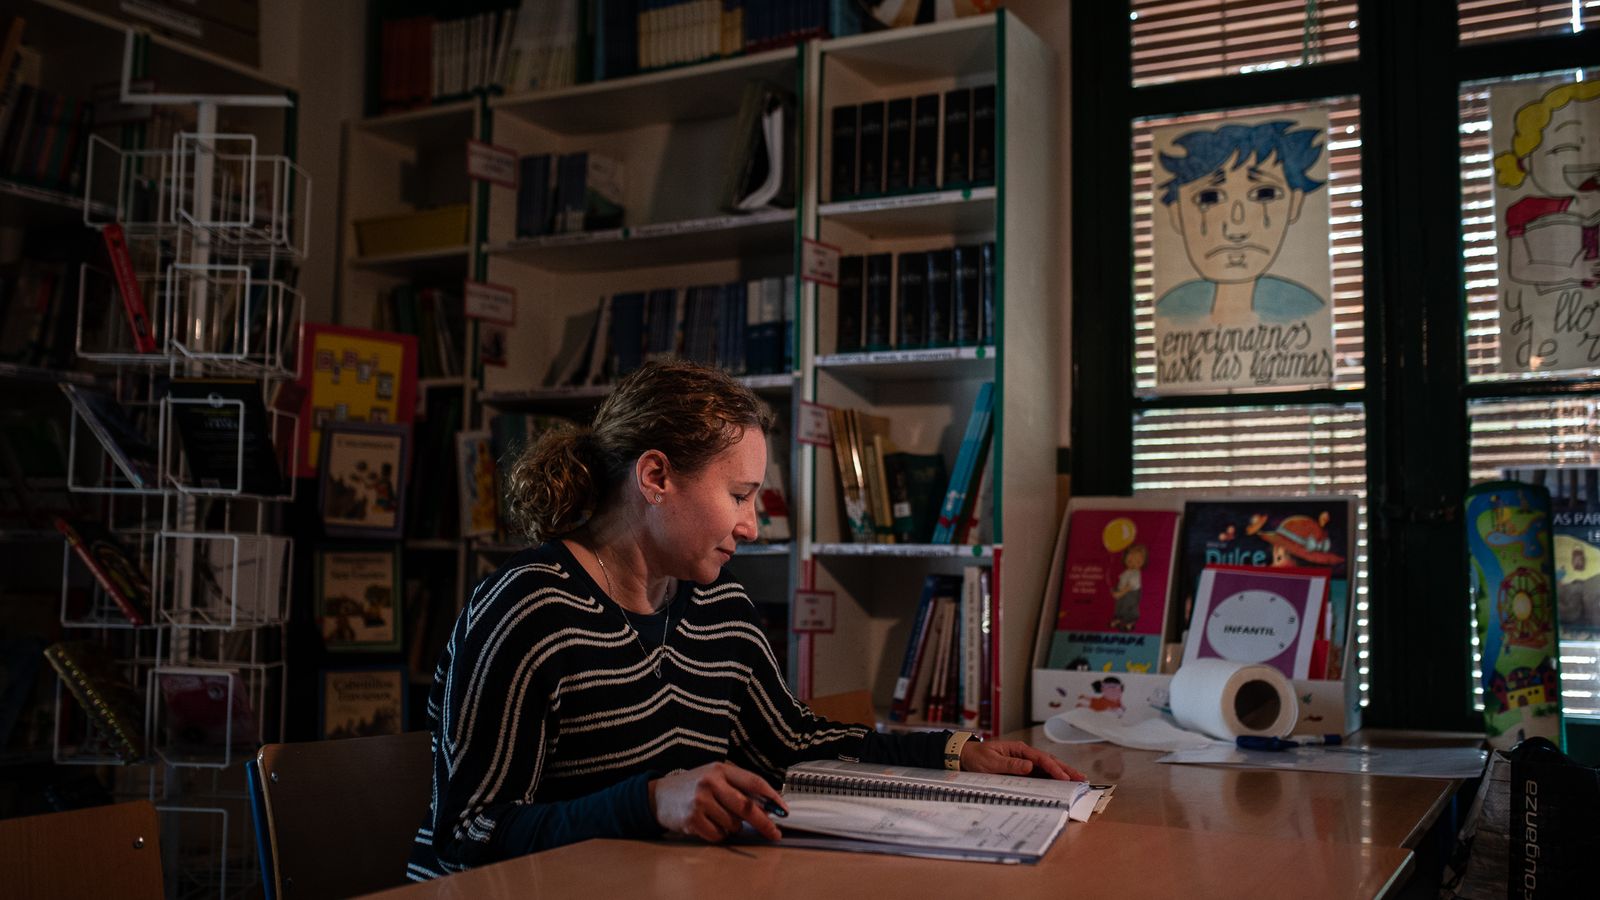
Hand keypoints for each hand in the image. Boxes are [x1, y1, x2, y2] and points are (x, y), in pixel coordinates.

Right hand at [649, 761, 785, 842]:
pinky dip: (718, 835)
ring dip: (732, 828)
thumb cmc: (693, 786)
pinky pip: (718, 835)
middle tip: (775, 834)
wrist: (658, 796)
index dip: (772, 798)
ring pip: (733, 825)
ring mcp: (700, 801)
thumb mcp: (714, 777)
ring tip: (718, 817)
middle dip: (764, 823)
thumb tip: (768, 806)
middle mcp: (710, 783)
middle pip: (747, 807)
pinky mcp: (692, 819)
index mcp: (720, 769)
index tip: (784, 811)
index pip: (753, 783)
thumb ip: (738, 786)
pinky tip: (708, 825)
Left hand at [961, 740, 1085, 780]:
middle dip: (1065, 769)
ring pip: (1046, 767)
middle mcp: (1024, 754)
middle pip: (1049, 761)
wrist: (964, 757)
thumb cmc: (976, 758)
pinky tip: (1060, 783)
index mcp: (1018, 749)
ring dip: (1061, 773)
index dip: (1054, 768)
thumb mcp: (990, 762)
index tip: (1065, 778)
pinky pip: (1038, 774)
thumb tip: (1030, 766)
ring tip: (1077, 780)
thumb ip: (1010, 764)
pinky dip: (1050, 778)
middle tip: (1082, 778)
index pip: (1041, 758)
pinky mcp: (1021, 770)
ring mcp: (1023, 762)